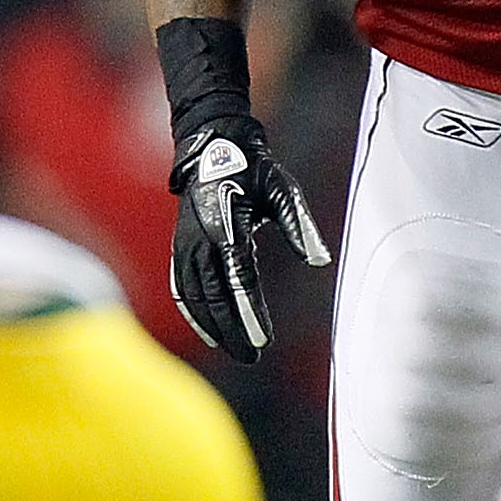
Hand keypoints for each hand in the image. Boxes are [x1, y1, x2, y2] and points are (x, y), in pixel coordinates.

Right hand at [156, 16, 328, 355]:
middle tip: (253, 356)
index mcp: (226, 224)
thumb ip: (299, 224)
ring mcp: (185, 244)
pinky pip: (182, 288)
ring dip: (213, 326)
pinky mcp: (180, 247)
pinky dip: (194, 312)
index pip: (238, 279)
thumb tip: (320, 259)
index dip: (249, 313)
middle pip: (213, 296)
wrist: (214, 144)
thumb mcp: (284, 188)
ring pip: (194, 296)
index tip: (263, 340)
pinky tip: (210, 331)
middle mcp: (200, 238)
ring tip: (237, 350)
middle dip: (232, 330)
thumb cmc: (255, 168)